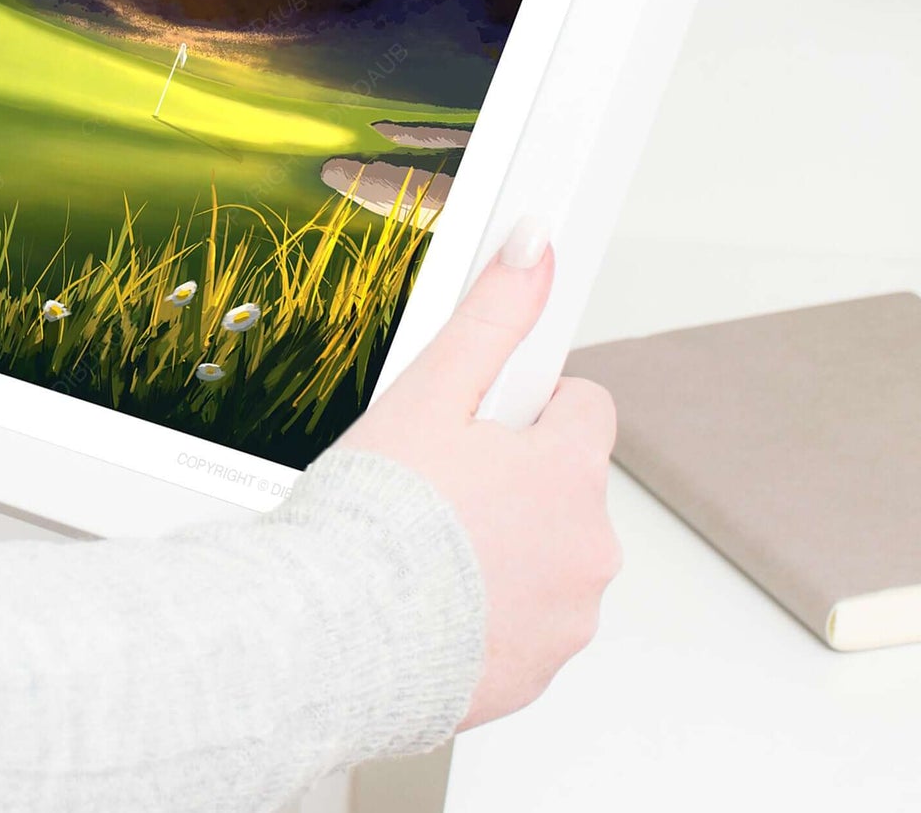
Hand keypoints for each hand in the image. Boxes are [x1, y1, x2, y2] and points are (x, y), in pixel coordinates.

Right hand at [340, 220, 620, 728]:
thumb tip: (536, 245)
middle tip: (437, 482)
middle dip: (514, 479)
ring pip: (546, 557)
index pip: (585, 408)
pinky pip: (522, 624)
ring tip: (427, 545)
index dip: (526, 405)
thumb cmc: (375, 518)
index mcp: (571, 472)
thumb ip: (493, 315)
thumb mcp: (431, 391)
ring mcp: (566, 620)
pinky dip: (487, 613)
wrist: (331, 637)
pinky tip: (430, 600)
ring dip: (503, 547)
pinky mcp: (534, 675)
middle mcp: (589, 550)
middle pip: (564, 487)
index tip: (480, 422)